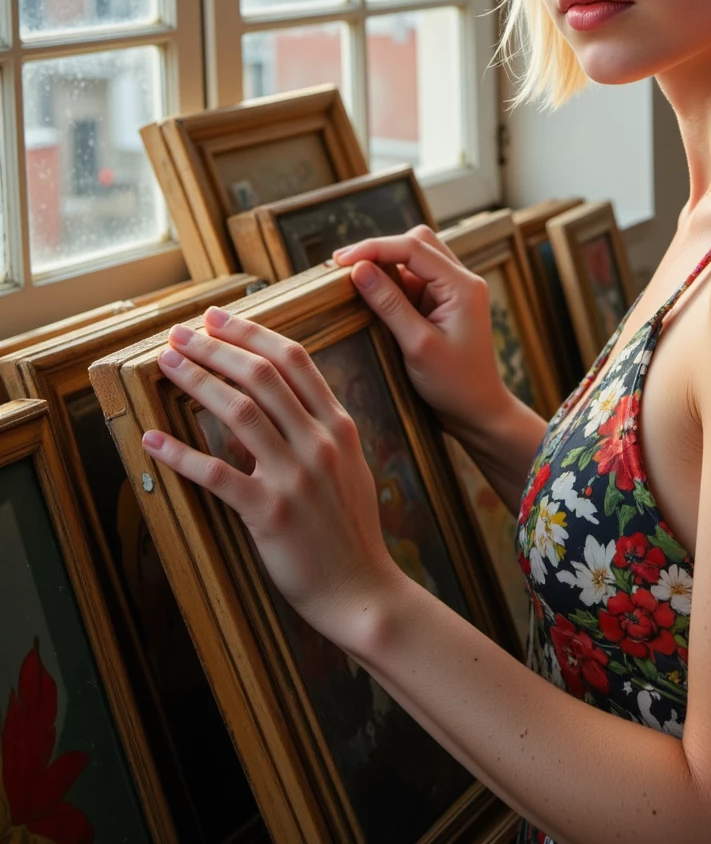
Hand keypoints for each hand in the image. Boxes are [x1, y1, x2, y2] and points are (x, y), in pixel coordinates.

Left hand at [141, 306, 400, 647]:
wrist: (361, 589)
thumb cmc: (350, 529)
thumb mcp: (348, 465)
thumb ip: (318, 429)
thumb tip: (278, 400)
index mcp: (339, 424)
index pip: (293, 359)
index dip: (251, 333)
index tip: (218, 319)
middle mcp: (319, 442)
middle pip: (261, 375)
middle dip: (216, 347)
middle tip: (181, 333)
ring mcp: (295, 477)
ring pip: (239, 412)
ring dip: (197, 381)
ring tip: (167, 365)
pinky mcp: (269, 513)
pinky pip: (217, 474)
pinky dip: (180, 454)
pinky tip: (153, 439)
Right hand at [333, 226, 511, 441]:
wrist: (478, 412)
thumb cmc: (454, 384)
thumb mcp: (418, 345)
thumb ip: (389, 304)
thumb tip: (358, 270)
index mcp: (462, 285)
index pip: (414, 248)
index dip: (374, 248)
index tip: (339, 260)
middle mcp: (461, 280)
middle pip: (417, 243)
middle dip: (380, 250)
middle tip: (343, 267)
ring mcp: (453, 290)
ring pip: (415, 258)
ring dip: (385, 265)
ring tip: (352, 280)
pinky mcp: (443, 303)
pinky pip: (415, 279)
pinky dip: (392, 282)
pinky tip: (371, 294)